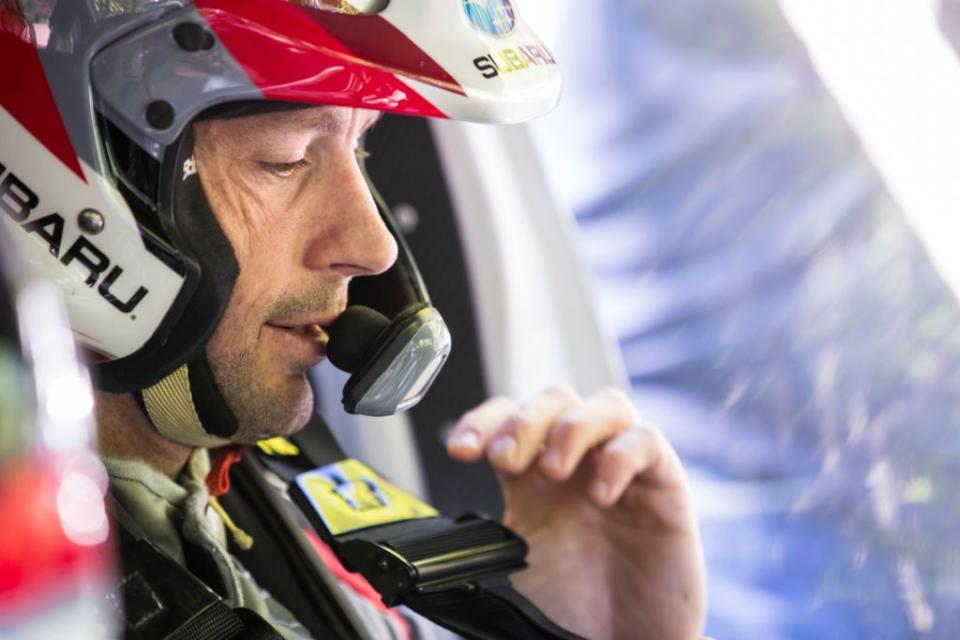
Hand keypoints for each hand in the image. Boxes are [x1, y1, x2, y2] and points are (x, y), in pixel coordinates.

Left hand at [446, 386, 705, 639]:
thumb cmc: (573, 609)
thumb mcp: (513, 568)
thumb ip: (485, 538)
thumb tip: (432, 544)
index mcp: (536, 475)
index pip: (508, 418)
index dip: (483, 421)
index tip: (460, 450)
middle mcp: (580, 462)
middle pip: (554, 400)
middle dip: (523, 421)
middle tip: (504, 459)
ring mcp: (622, 468)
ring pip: (603, 405)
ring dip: (571, 427)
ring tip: (553, 470)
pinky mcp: (664, 486)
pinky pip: (648, 441)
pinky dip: (622, 454)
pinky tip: (601, 491)